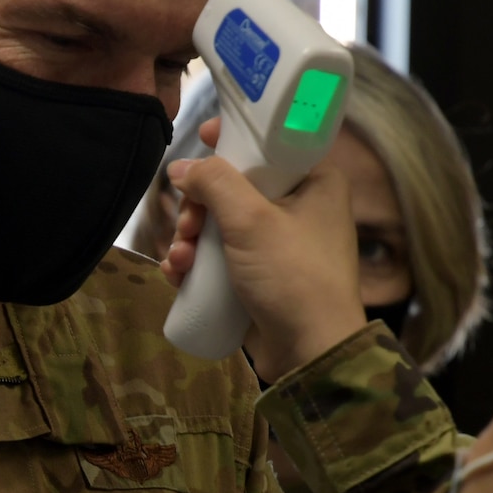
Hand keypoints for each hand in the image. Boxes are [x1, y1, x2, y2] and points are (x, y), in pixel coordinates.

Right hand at [159, 119, 366, 381]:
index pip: (271, 144)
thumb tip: (179, 167)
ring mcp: (280, 246)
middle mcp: (301, 208)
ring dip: (191, 239)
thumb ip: (214, 183)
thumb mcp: (250, 220)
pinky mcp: (262, 277)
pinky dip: (197, 264)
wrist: (311, 353)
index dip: (233, 139)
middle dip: (199, 206)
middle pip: (235, 187)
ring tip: (179, 260)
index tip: (200, 139)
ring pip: (222, 225)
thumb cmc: (292, 276)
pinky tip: (177, 275)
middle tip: (188, 225)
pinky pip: (222, 258)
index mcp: (315, 182)